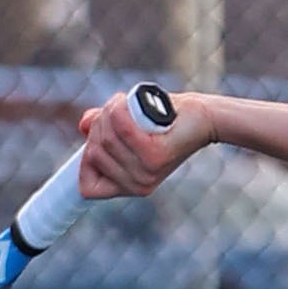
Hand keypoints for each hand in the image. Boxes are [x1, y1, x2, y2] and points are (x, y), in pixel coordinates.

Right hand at [77, 91, 214, 197]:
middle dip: (99, 126)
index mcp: (130, 186)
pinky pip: (120, 128)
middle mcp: (137, 185)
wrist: (203, 118)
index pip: (87, 188)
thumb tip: (84, 126)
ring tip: (124, 103)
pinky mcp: (154, 156)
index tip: (95, 139)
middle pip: (93, 153)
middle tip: (117, 109)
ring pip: (104, 138)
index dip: (84, 162)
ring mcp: (146, 173)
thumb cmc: (166, 122)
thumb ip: (105, 128)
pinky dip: (119, 109)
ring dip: (108, 112)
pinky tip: (126, 101)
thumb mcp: (129, 128)